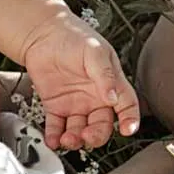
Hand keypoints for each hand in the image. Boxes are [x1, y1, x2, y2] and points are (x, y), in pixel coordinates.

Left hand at [21, 13, 139, 151]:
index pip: (126, 107)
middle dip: (96, 135)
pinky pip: (57, 125)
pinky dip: (55, 136)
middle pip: (101, 125)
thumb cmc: (73, 37)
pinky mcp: (55, 106)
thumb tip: (112, 97)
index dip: (130, 120)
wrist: (43, 33)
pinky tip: (53, 141)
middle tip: (88, 137)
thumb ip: (105, 74)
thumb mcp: (95, 51)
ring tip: (68, 140)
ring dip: (75, 139)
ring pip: (79, 129)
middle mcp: (95, 99)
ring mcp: (75, 104)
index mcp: (110, 86)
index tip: (127, 130)